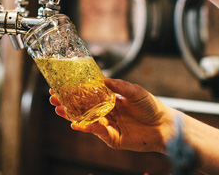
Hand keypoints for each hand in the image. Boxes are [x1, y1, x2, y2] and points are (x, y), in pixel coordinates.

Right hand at [50, 78, 174, 152]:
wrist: (165, 126)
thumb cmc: (151, 107)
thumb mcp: (135, 91)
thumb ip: (119, 86)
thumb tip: (103, 80)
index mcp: (110, 100)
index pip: (88, 94)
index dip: (74, 90)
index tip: (61, 85)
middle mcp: (107, 112)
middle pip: (82, 108)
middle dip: (67, 103)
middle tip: (53, 98)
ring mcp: (108, 126)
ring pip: (85, 120)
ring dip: (71, 115)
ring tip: (58, 109)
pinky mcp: (113, 139)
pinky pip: (97, 132)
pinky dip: (86, 128)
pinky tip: (74, 123)